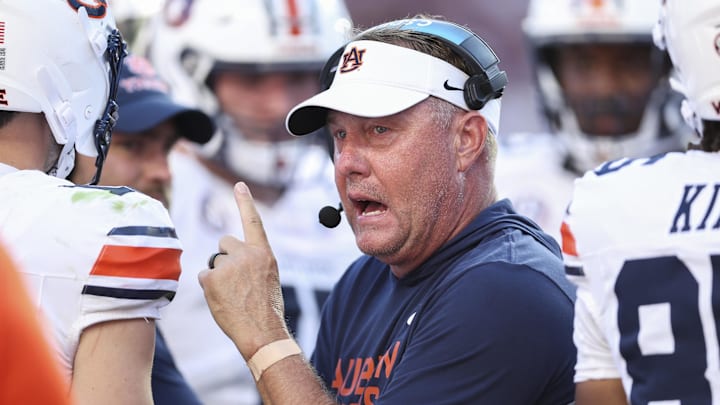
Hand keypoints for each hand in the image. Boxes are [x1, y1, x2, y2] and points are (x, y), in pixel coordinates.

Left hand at [198, 182, 289, 358]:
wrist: (262, 331)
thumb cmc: (266, 308)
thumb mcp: (268, 278)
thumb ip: (253, 262)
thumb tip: (229, 257)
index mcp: (264, 253)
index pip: (253, 221)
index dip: (245, 202)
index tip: (239, 185)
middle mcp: (246, 254)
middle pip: (225, 243)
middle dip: (225, 256)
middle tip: (234, 279)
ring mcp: (228, 265)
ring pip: (214, 263)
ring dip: (218, 277)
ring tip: (232, 296)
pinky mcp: (211, 278)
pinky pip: (203, 277)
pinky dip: (209, 288)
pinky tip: (222, 300)